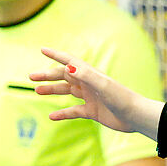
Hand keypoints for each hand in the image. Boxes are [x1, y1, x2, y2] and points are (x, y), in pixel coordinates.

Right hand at [32, 48, 161, 137]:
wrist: (135, 117)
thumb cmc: (122, 98)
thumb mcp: (103, 85)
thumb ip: (86, 75)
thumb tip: (67, 67)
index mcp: (90, 74)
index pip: (69, 61)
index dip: (56, 55)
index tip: (42, 49)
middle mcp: (89, 83)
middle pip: (64, 76)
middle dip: (47, 75)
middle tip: (30, 77)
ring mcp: (90, 97)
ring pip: (67, 92)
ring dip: (52, 91)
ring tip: (36, 91)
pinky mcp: (92, 111)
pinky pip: (74, 111)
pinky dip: (63, 113)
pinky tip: (52, 116)